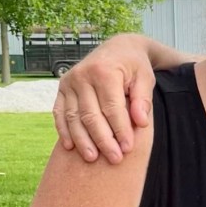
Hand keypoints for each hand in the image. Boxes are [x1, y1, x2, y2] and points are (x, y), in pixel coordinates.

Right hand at [52, 35, 157, 163]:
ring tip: (92, 158)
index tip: (128, 148)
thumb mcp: (146, 77)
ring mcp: (68, 82)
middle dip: (102, 139)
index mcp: (105, 71)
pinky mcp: (61, 88)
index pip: (112, 108)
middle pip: (91, 115)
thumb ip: (144, 99)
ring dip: (82, 140)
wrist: (118, 48)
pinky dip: (64, 130)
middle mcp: (82, 76)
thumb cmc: (135, 66)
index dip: (120, 130)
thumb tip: (141, 123)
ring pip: (73, 117)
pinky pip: (59, 112)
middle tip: (114, 158)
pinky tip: (70, 147)